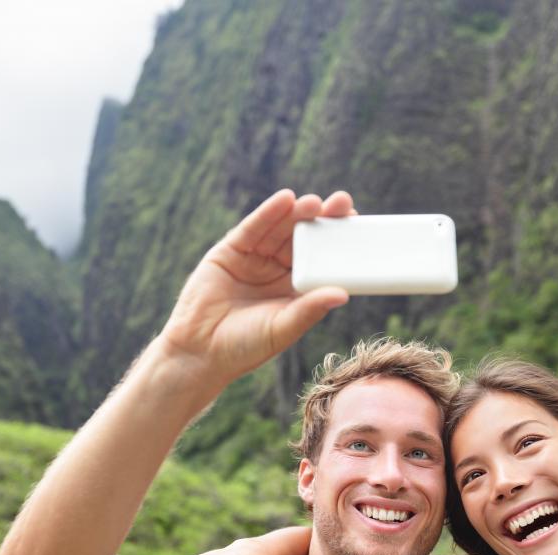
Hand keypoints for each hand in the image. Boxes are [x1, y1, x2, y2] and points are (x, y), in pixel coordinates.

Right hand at [158, 190, 353, 386]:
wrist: (199, 351)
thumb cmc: (245, 347)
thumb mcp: (283, 328)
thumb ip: (309, 309)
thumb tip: (343, 294)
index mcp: (296, 289)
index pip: (322, 258)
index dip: (338, 241)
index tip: (358, 224)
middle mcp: (278, 269)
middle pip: (304, 238)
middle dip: (322, 219)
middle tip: (342, 203)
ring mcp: (255, 258)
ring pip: (280, 229)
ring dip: (298, 213)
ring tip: (314, 202)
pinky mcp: (231, 250)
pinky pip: (252, 228)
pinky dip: (268, 213)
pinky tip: (285, 200)